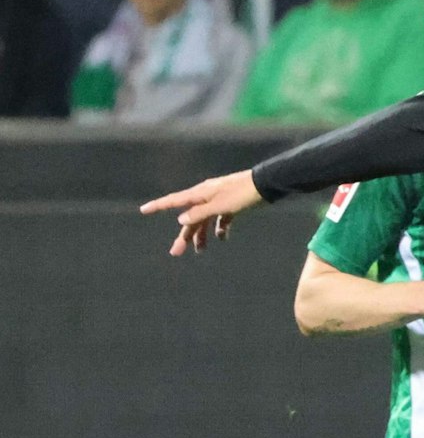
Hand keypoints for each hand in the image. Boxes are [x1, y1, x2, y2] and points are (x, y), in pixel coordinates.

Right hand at [139, 169, 263, 255]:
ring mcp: (219, 201)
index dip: (158, 206)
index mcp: (200, 194)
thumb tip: (180, 220)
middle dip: (184, 235)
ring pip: (205, 220)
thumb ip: (200, 213)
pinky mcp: (232, 205)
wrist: (267, 185)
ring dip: (202, 235)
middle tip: (176, 252)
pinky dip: (220, 229)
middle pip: (190, 218)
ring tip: (201, 251)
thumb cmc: (242, 194)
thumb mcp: (220, 206)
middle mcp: (206, 197)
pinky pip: (221, 219)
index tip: (143, 210)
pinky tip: (222, 238)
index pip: (174, 201)